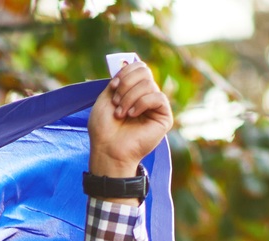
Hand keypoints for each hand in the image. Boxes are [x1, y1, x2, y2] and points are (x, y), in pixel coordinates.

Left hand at [88, 59, 172, 179]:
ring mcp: (156, 106)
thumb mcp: (105, 98)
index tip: (113, 86)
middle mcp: (146, 96)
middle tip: (116, 102)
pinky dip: (141, 103)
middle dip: (126, 84)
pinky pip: (157, 97)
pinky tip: (132, 115)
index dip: (126, 72)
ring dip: (130, 97)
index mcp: (133, 91)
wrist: (107, 150)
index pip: (139, 67)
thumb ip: (119, 81)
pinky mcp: (164, 116)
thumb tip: (131, 63)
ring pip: (149, 84)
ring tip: (120, 113)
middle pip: (145, 71)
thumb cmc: (103, 129)